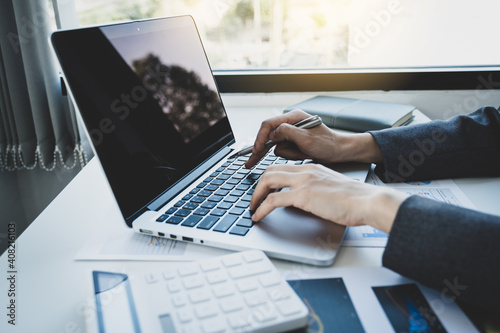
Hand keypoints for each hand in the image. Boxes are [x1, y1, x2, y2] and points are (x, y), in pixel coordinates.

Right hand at [245, 109, 382, 167]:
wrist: (341, 152)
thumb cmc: (329, 144)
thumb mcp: (307, 138)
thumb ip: (287, 133)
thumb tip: (271, 134)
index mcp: (293, 117)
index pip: (269, 125)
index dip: (260, 138)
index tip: (256, 151)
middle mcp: (291, 123)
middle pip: (268, 135)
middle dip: (260, 149)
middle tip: (250, 162)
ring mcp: (292, 134)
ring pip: (277, 146)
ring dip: (288, 153)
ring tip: (303, 153)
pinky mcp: (294, 143)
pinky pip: (284, 151)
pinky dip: (291, 156)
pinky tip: (303, 155)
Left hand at [249, 164, 407, 232]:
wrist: (368, 201)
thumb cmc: (356, 199)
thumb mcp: (331, 188)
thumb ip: (316, 189)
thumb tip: (306, 200)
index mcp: (312, 168)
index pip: (283, 168)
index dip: (269, 178)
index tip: (264, 189)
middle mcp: (305, 171)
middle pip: (270, 171)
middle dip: (258, 186)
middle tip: (254, 199)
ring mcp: (303, 182)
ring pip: (268, 181)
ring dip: (256, 196)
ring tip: (252, 208)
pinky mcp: (303, 195)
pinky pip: (273, 200)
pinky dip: (261, 208)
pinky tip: (258, 216)